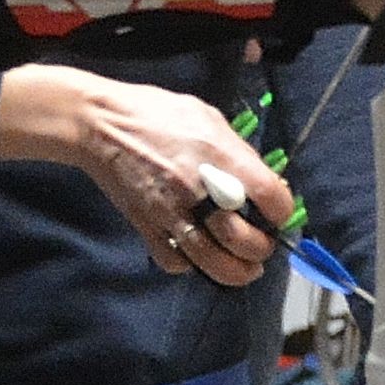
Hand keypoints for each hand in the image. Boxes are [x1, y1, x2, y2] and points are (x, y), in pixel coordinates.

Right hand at [0, 66, 292, 286]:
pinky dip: (191, 266)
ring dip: (236, 271)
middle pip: (244, 240)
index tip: (278, 214)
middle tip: (262, 246)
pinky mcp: (147, 226)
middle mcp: (198, 188)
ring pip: (213, 262)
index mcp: (220, 155)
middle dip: (262, 249)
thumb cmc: (156, 113)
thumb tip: (262, 180)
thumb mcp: (207, 116)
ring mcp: (170, 211)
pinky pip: (175, 262)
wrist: (101, 124)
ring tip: (245, 268)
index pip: (271, 196)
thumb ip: (237, 150)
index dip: (283, 212)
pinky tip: (198, 255)